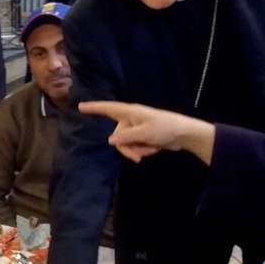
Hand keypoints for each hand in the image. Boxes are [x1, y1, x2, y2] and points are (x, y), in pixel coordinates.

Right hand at [78, 101, 216, 163]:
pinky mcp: (143, 136)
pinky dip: (144, 149)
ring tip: (151, 150)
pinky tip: (155, 148)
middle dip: (127, 148)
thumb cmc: (164, 128)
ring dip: (138, 150)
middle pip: (118, 136)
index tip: (80, 106)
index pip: (107, 108)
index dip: (94, 108)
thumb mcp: (143, 133)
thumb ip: (125, 137)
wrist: (184, 134)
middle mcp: (131, 119)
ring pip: (127, 144)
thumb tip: (111, 141)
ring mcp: (137, 128)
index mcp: (129, 112)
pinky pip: (136, 146)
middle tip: (139, 156)